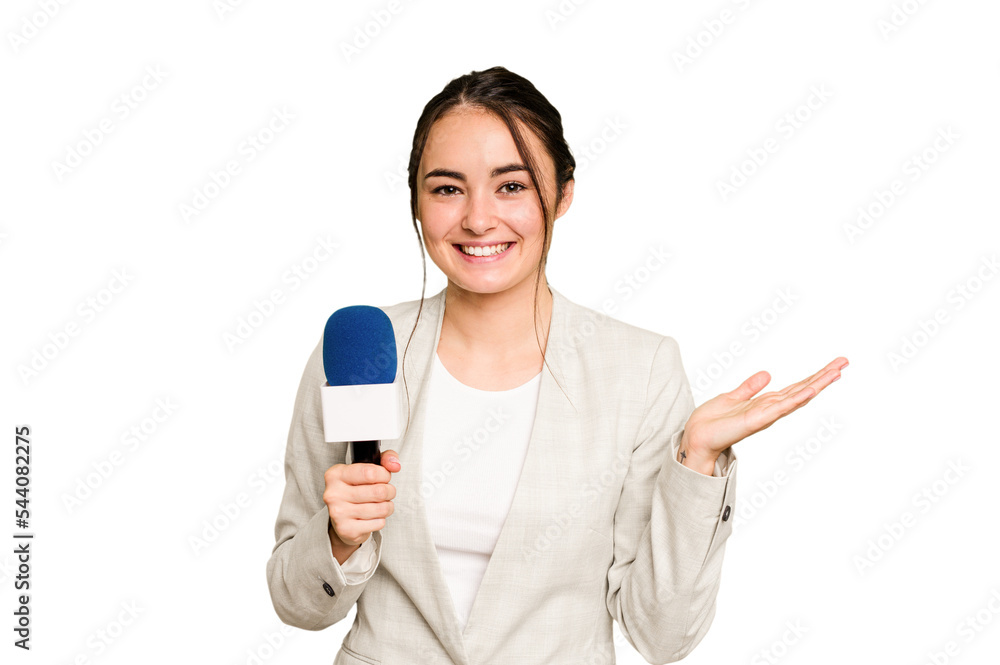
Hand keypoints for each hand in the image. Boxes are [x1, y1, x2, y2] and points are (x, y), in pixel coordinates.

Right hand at [324, 449, 400, 561]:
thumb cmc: (356, 489)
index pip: (370, 472)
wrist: (342, 518)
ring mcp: (338, 513)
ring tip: (382, 504)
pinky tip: (373, 517)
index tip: (384, 477)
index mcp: (335, 474)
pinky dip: (381, 519)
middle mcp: (333, 493)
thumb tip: (395, 465)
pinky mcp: (346, 529)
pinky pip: (378, 523)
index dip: (384, 475)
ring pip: (381, 508)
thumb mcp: (367, 468)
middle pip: (378, 491)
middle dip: (390, 491)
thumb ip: (385, 459)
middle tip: (387, 492)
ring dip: (387, 506)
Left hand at [679, 357, 847, 469]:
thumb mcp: (733, 397)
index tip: (834, 365)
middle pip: (803, 390)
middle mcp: (771, 409)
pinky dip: (796, 399)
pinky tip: (811, 391)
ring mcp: (767, 415)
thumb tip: (768, 374)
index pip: (796, 387)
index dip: (814, 376)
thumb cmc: (712, 421)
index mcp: (766, 403)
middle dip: (824, 376)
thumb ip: (750, 387)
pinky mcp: (757, 420)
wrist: (696, 436)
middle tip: (844, 362)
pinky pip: (781, 408)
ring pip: (798, 397)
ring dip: (817, 384)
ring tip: (837, 371)